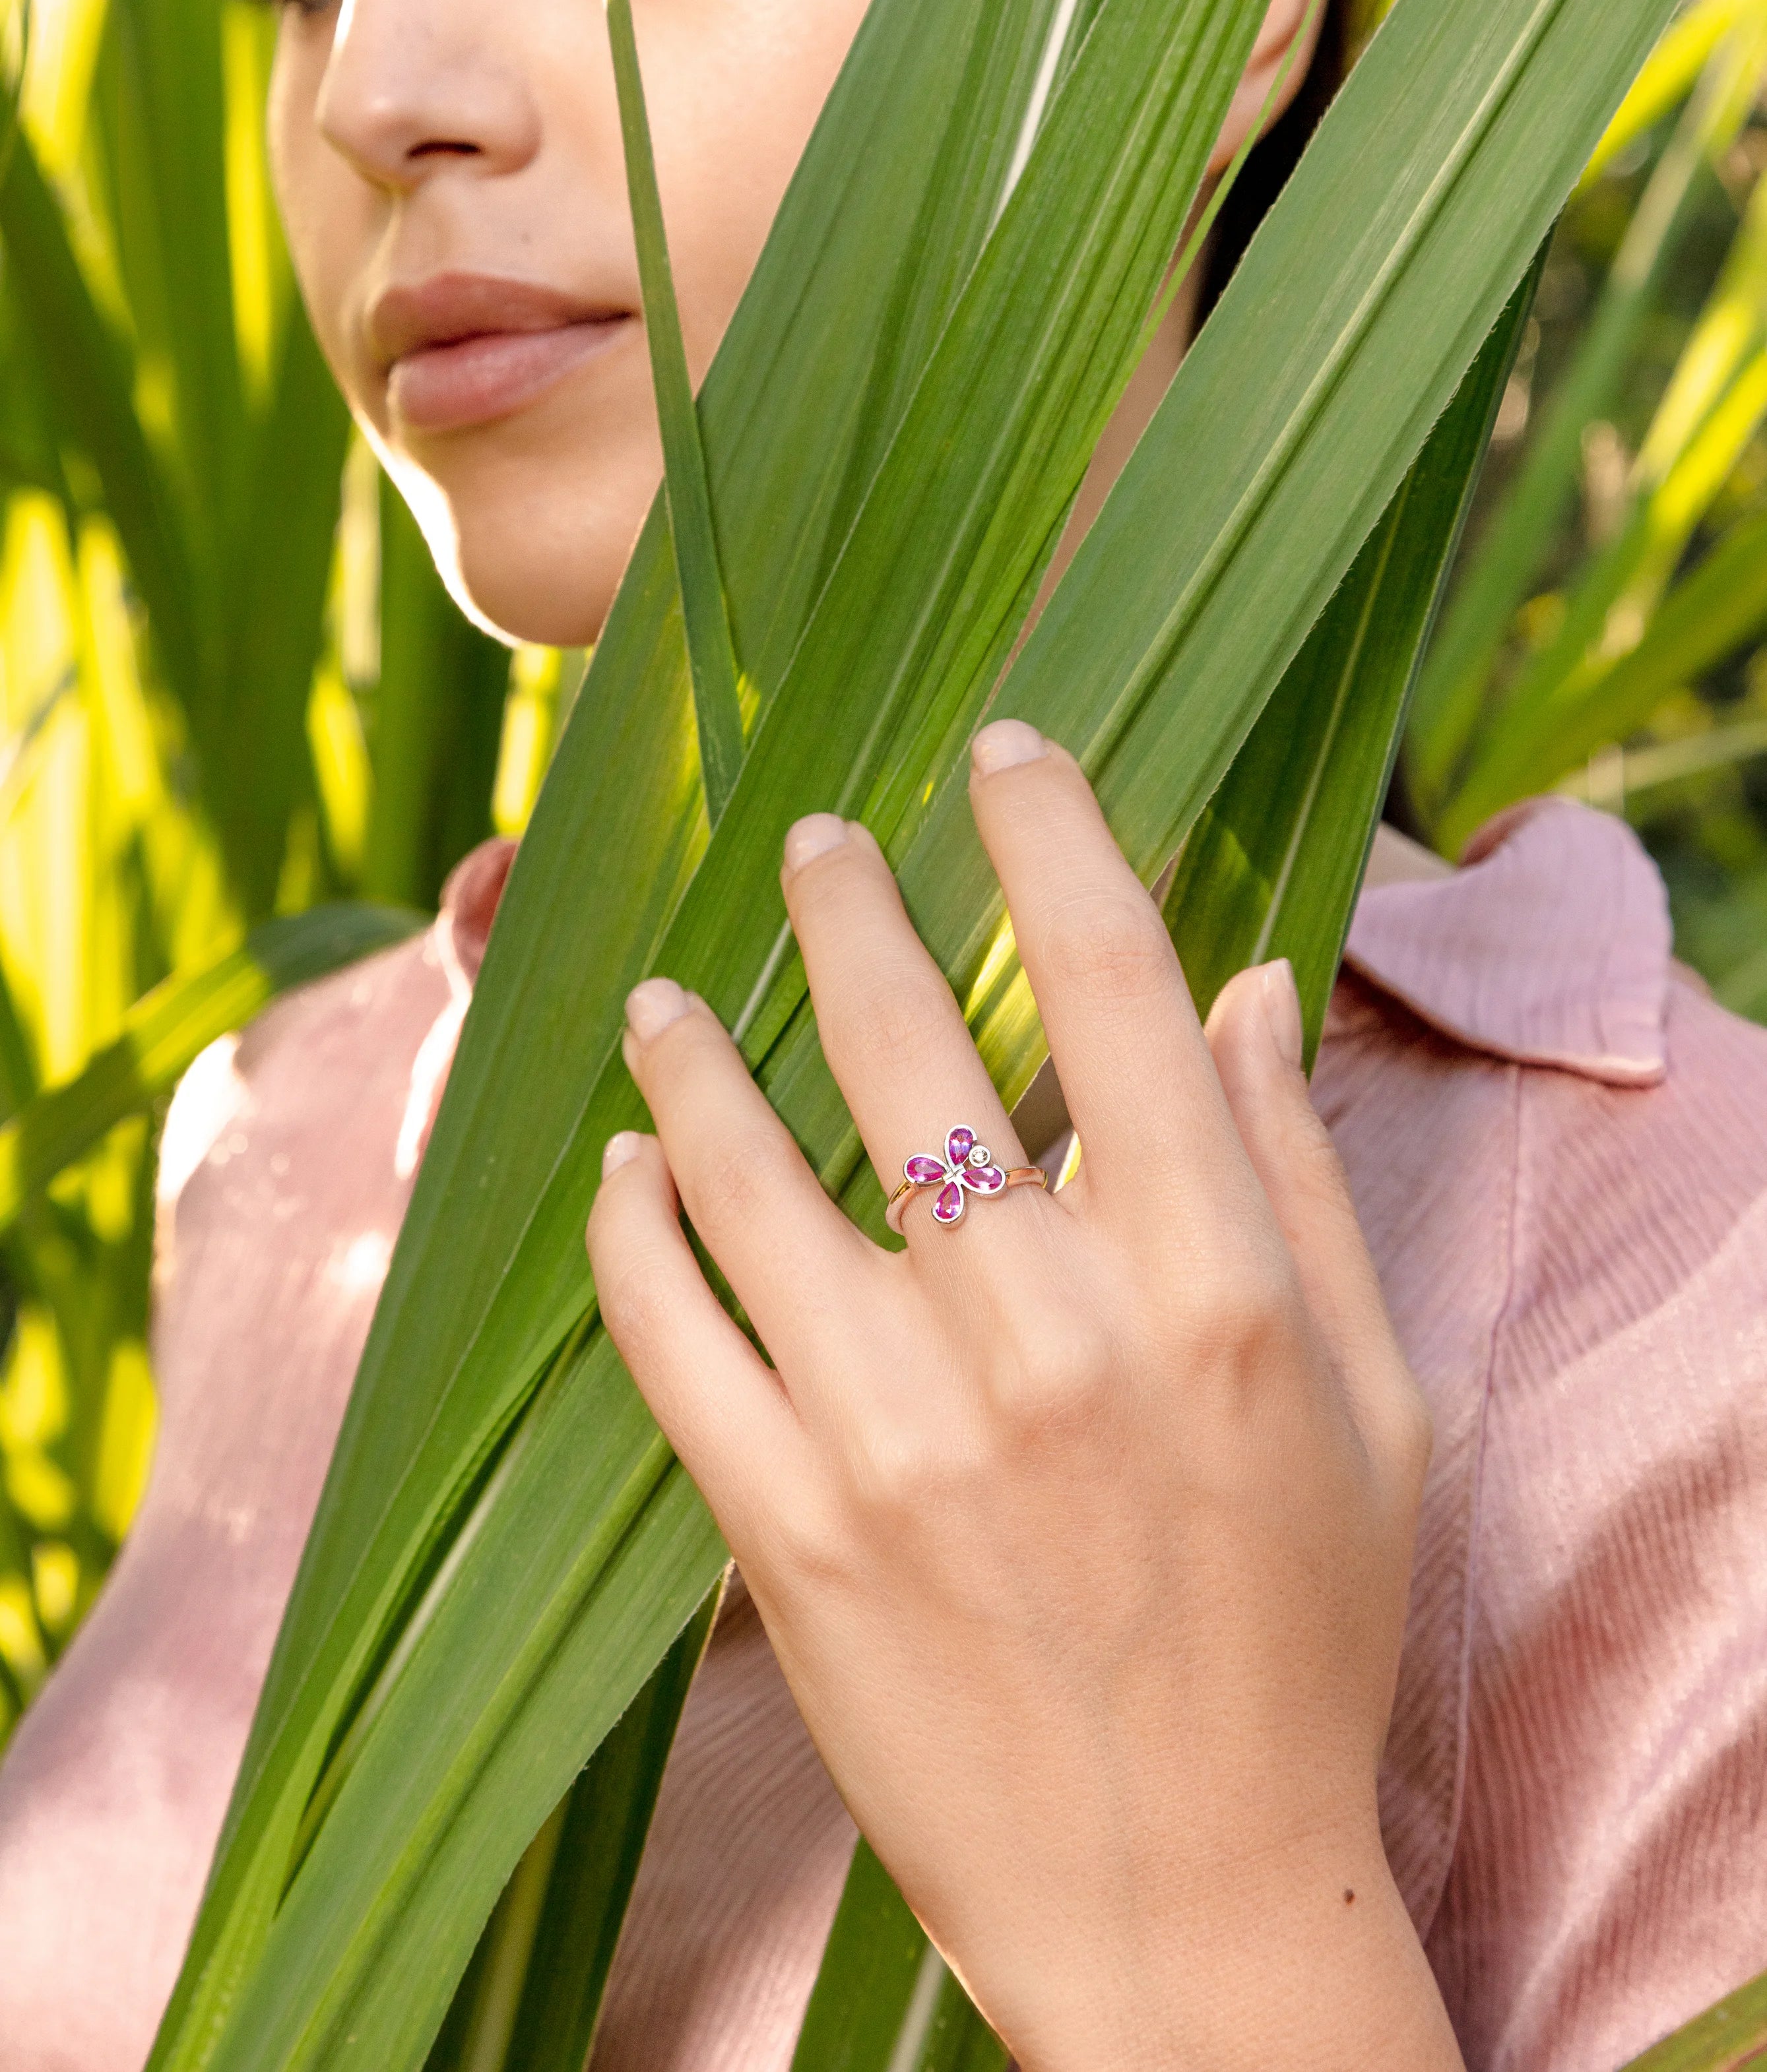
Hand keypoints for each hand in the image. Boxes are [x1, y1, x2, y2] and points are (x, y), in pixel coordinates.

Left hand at [589, 721, 1461, 2071]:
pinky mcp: (787, 1532)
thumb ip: (1306, 1182)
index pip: (1115, 988)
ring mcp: (899, 1435)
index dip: (1050, 836)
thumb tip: (1250, 984)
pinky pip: (669, 1334)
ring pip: (751, 1173)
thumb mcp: (1369, 1407)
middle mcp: (1048, 1339)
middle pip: (913, 1047)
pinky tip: (623, 1169)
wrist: (1179, 1897)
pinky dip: (632, 1230)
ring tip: (664, 993)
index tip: (1003, 747)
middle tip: (808, 834)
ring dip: (696, 1056)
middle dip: (849, 907)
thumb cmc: (1294, 1637)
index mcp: (1210, 1290)